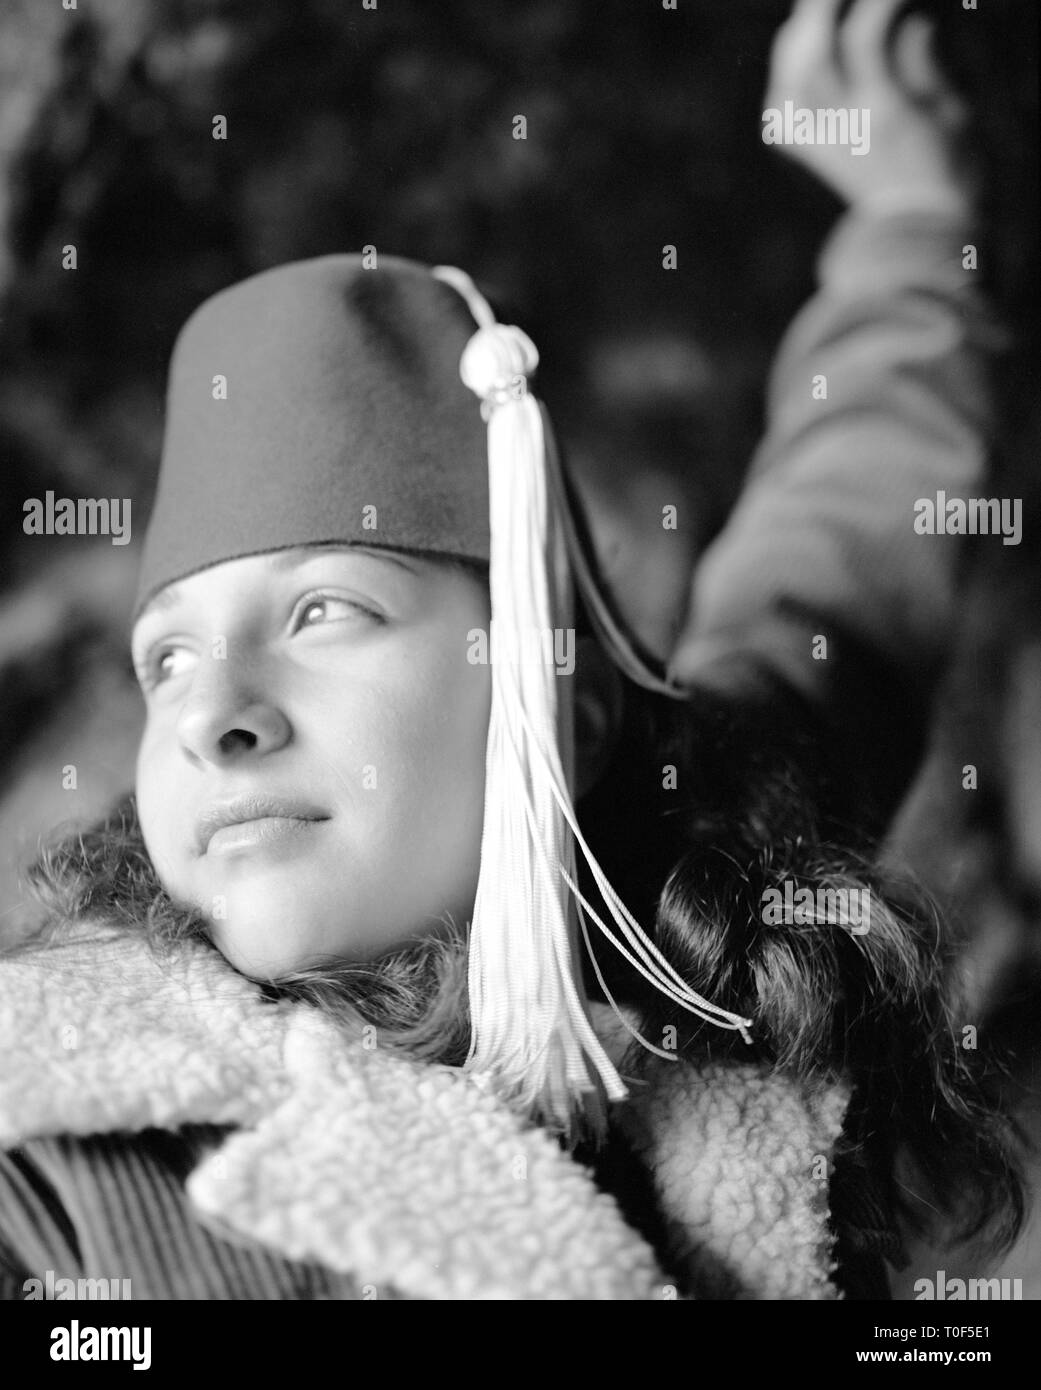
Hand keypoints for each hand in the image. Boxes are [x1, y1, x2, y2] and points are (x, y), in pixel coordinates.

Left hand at [763, 0, 973, 214]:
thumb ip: (924, 67)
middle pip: (812, 59)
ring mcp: (823, 144)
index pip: (862, 39)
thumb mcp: (948, 113)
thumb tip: (911, 23)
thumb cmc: (946, 170)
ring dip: (795, 43)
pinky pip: (782, 115)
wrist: (917, 236)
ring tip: (810, 15)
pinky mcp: (813, 157)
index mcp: (883, 112)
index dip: (872, 2)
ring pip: (789, 85)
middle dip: (817, 12)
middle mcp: (844, 127)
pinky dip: (783, 82)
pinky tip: (796, 59)